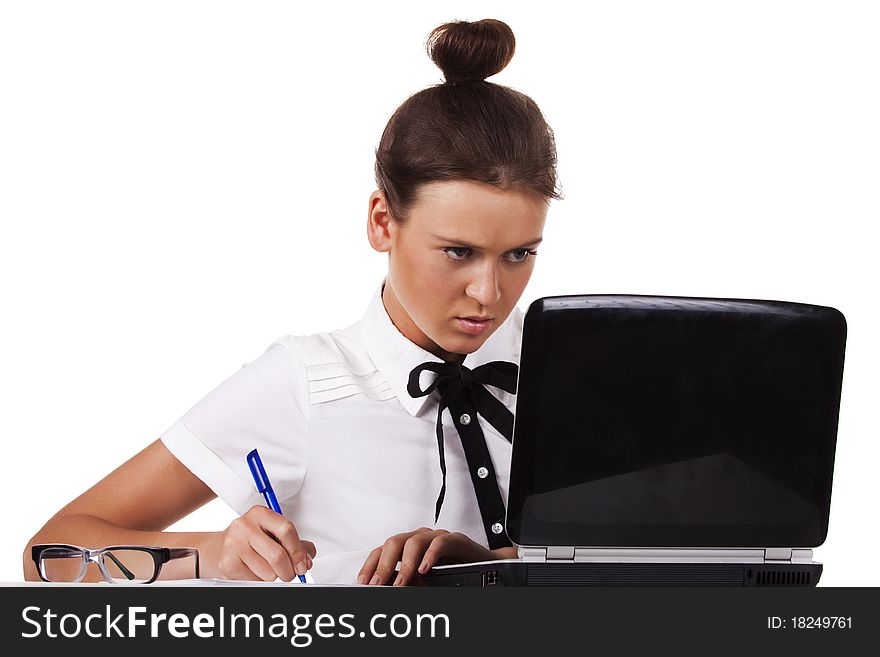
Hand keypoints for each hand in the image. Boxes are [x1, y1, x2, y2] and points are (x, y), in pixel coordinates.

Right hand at [200, 506, 316, 580]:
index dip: (298, 551)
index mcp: (260, 514)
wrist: (216, 549)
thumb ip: (294, 543)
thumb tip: (307, 559)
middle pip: (278, 555)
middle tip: (290, 573)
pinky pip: (256, 580)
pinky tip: (253, 570)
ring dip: (273, 576)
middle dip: (289, 571)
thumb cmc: (249, 541)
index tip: (303, 564)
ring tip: (265, 568)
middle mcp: (245, 526)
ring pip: (269, 572)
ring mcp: (234, 544)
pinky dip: (260, 580)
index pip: (286, 530)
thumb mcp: (271, 533)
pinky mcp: (228, 563)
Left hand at [356, 527, 515, 585]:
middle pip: (394, 543)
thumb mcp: (424, 580)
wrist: (486, 567)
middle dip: (383, 565)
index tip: (362, 583)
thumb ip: (407, 582)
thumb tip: (387, 589)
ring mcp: (437, 537)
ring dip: (405, 564)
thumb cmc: (454, 573)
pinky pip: (440, 542)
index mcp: (408, 546)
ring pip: (414, 541)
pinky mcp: (455, 540)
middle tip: (376, 585)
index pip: (382, 550)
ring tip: (400, 583)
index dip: (370, 565)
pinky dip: (430, 556)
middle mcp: (420, 538)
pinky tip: (425, 569)